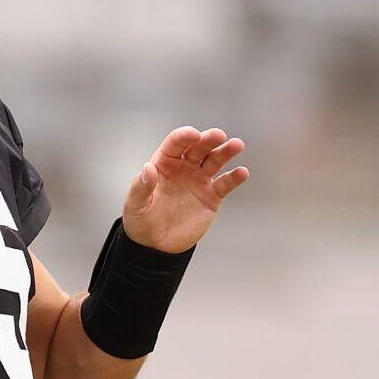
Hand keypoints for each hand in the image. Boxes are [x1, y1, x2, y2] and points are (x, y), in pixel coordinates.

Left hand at [121, 127, 248, 252]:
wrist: (156, 244)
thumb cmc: (141, 221)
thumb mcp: (136, 205)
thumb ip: (141, 187)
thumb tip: (148, 168)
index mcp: (164, 164)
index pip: (175, 144)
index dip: (184, 136)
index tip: (193, 135)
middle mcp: (184, 168)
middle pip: (198, 148)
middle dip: (208, 139)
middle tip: (218, 135)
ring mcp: (199, 180)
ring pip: (215, 161)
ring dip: (226, 152)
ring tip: (236, 145)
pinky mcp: (212, 196)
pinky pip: (225, 184)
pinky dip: (234, 178)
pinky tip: (242, 172)